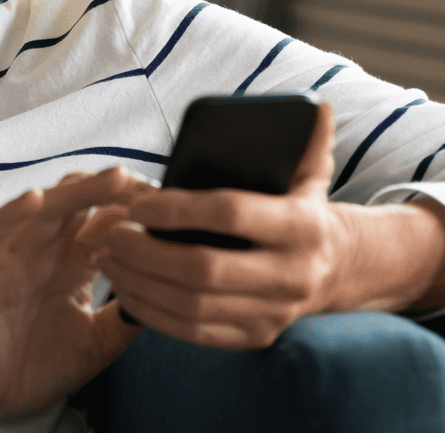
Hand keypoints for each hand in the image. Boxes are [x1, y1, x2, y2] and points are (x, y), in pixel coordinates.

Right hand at [0, 168, 149, 427]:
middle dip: (118, 191)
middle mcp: (47, 251)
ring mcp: (16, 255)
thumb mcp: (99, 341)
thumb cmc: (37, 366)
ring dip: (81, 189)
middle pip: (83, 202)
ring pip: (47, 206)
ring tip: (116, 179)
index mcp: (74, 264)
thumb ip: (129, 314)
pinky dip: (12, 212)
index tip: (172, 211)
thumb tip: (170, 292)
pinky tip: (36, 200)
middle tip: (152, 190)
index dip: (138, 212)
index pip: (108, 221)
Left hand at [95, 102, 350, 348]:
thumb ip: (308, 139)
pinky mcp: (256, 337)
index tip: (137, 203)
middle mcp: (292, 275)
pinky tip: (126, 291)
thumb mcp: (312, 172)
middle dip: (146, 252)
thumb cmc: (304, 207)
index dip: (178, 209)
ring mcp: (274, 313)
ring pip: (192, 307)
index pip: (231, 214)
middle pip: (204, 269)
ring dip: (140, 284)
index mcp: (302, 226)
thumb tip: (317, 106)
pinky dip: (153, 314)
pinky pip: (194, 333)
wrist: (336, 268)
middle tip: (110, 234)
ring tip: (107, 260)